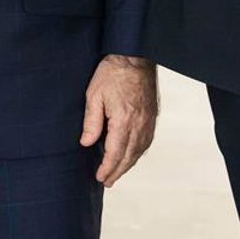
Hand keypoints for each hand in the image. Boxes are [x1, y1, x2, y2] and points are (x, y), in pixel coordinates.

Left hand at [79, 54, 157, 187]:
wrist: (134, 57)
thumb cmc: (112, 73)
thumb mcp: (94, 95)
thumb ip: (92, 121)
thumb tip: (87, 143)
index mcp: (124, 120)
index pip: (115, 152)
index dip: (107, 168)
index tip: (100, 177)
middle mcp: (139, 124)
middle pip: (129, 156)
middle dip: (117, 171)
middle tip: (107, 182)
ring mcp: (148, 121)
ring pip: (139, 151)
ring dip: (128, 164)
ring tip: (117, 172)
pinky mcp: (152, 117)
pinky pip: (146, 141)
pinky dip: (138, 153)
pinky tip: (131, 155)